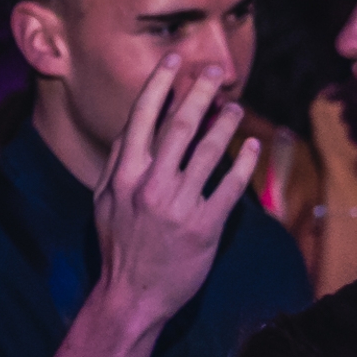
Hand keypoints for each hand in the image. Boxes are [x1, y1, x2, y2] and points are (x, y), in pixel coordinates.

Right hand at [92, 55, 260, 334]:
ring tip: (235, 106)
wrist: (131, 296)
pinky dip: (244, 161)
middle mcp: (149, 186)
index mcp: (122, 177)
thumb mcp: (104, 203)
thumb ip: (118, 164)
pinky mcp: (204, 226)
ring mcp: (177, 206)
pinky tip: (252, 146)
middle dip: (200, 92)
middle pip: (180, 125)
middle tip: (216, 71)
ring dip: (226, 122)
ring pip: (209, 150)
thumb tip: (132, 127)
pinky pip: (231, 185)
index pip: (142, 119)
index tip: (175, 60)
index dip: (160, 85)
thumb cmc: (117, 247)